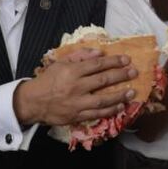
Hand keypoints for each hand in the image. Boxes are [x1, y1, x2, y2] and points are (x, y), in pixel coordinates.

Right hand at [15, 50, 136, 125]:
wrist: (33, 102)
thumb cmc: (48, 80)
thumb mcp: (60, 62)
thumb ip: (80, 55)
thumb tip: (99, 52)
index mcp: (72, 71)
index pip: (97, 64)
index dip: (113, 61)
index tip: (126, 59)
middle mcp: (76, 87)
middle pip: (103, 80)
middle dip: (121, 75)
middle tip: (134, 72)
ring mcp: (77, 103)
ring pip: (103, 99)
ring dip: (119, 95)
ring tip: (132, 92)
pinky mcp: (77, 116)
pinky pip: (96, 114)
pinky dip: (109, 111)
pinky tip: (120, 107)